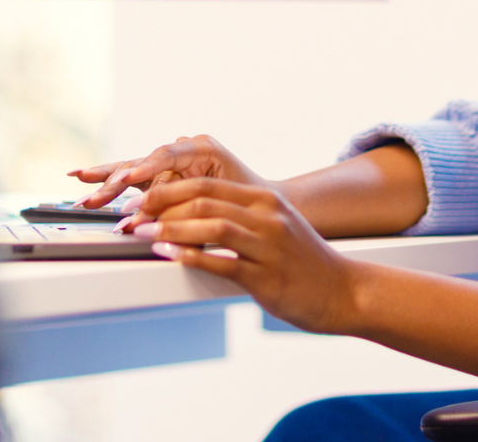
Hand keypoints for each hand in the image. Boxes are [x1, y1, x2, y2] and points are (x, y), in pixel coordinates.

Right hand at [68, 134, 265, 212]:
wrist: (256, 203)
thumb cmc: (244, 201)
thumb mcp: (217, 205)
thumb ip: (180, 210)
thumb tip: (143, 221)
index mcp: (203, 148)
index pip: (167, 155)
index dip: (145, 169)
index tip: (127, 182)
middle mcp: (183, 149)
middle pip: (143, 164)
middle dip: (116, 182)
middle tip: (95, 199)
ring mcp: (169, 161)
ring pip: (132, 169)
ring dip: (105, 182)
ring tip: (80, 188)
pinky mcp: (159, 175)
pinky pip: (131, 176)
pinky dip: (107, 178)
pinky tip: (80, 176)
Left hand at [131, 177, 356, 333]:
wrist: (343, 291)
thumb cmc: (306, 263)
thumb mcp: (278, 227)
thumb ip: (243, 217)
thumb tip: (195, 216)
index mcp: (267, 202)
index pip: (208, 186)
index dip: (169, 191)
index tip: (142, 200)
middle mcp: (268, 218)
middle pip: (205, 200)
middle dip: (161, 206)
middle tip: (134, 216)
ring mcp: (268, 246)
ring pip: (211, 226)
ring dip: (170, 229)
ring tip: (143, 233)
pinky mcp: (267, 276)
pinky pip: (223, 262)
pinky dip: (190, 256)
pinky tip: (170, 255)